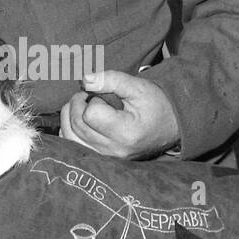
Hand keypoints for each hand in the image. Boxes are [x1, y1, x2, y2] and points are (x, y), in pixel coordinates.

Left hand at [59, 70, 180, 158]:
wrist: (169, 126)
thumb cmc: (155, 105)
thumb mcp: (137, 87)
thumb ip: (111, 79)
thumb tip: (84, 79)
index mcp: (126, 132)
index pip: (91, 114)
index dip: (93, 99)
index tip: (103, 95)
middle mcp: (114, 149)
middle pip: (78, 124)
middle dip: (78, 103)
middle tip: (90, 94)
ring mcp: (106, 157)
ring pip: (70, 136)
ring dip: (70, 115)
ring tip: (84, 105)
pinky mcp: (101, 159)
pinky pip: (73, 146)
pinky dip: (69, 129)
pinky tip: (79, 119)